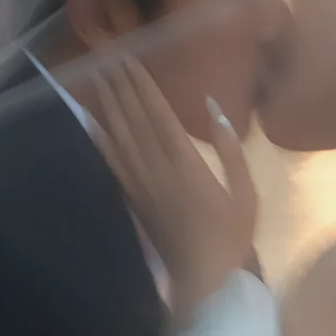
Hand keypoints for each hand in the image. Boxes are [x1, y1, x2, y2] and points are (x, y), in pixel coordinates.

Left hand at [93, 60, 257, 316]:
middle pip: (132, 118)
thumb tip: (211, 106)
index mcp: (185, 163)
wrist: (203, 279)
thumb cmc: (231, 235)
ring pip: (117, 135)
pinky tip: (90, 121)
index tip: (129, 59)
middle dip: (119, 85)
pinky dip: (99, 138)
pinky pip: (111, 161)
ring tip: (97, 77)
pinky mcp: (131, 198)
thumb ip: (228, 147)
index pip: (157, 113)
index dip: (141, 84)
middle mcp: (156, 169)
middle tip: (106, 55)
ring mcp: (139, 184)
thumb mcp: (245, 191)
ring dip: (107, 104)